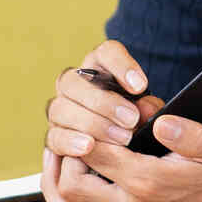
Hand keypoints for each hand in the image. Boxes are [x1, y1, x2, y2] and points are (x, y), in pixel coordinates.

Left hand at [24, 98, 201, 201]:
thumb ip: (191, 133)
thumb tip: (162, 120)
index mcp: (150, 181)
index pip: (94, 153)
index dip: (84, 128)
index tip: (89, 110)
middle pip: (70, 185)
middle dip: (62, 155)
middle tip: (69, 130)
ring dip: (53, 186)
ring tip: (56, 157)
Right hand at [42, 40, 164, 154]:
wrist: (125, 148)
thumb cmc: (138, 122)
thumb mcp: (149, 113)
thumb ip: (149, 108)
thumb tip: (144, 109)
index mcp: (101, 68)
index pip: (106, 53)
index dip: (121, 65)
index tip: (140, 86)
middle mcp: (74, 84)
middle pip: (73, 81)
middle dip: (104, 102)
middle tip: (131, 120)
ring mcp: (60, 109)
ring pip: (60, 108)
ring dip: (90, 124)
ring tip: (119, 139)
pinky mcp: (54, 135)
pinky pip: (53, 137)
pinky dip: (68, 143)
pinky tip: (87, 148)